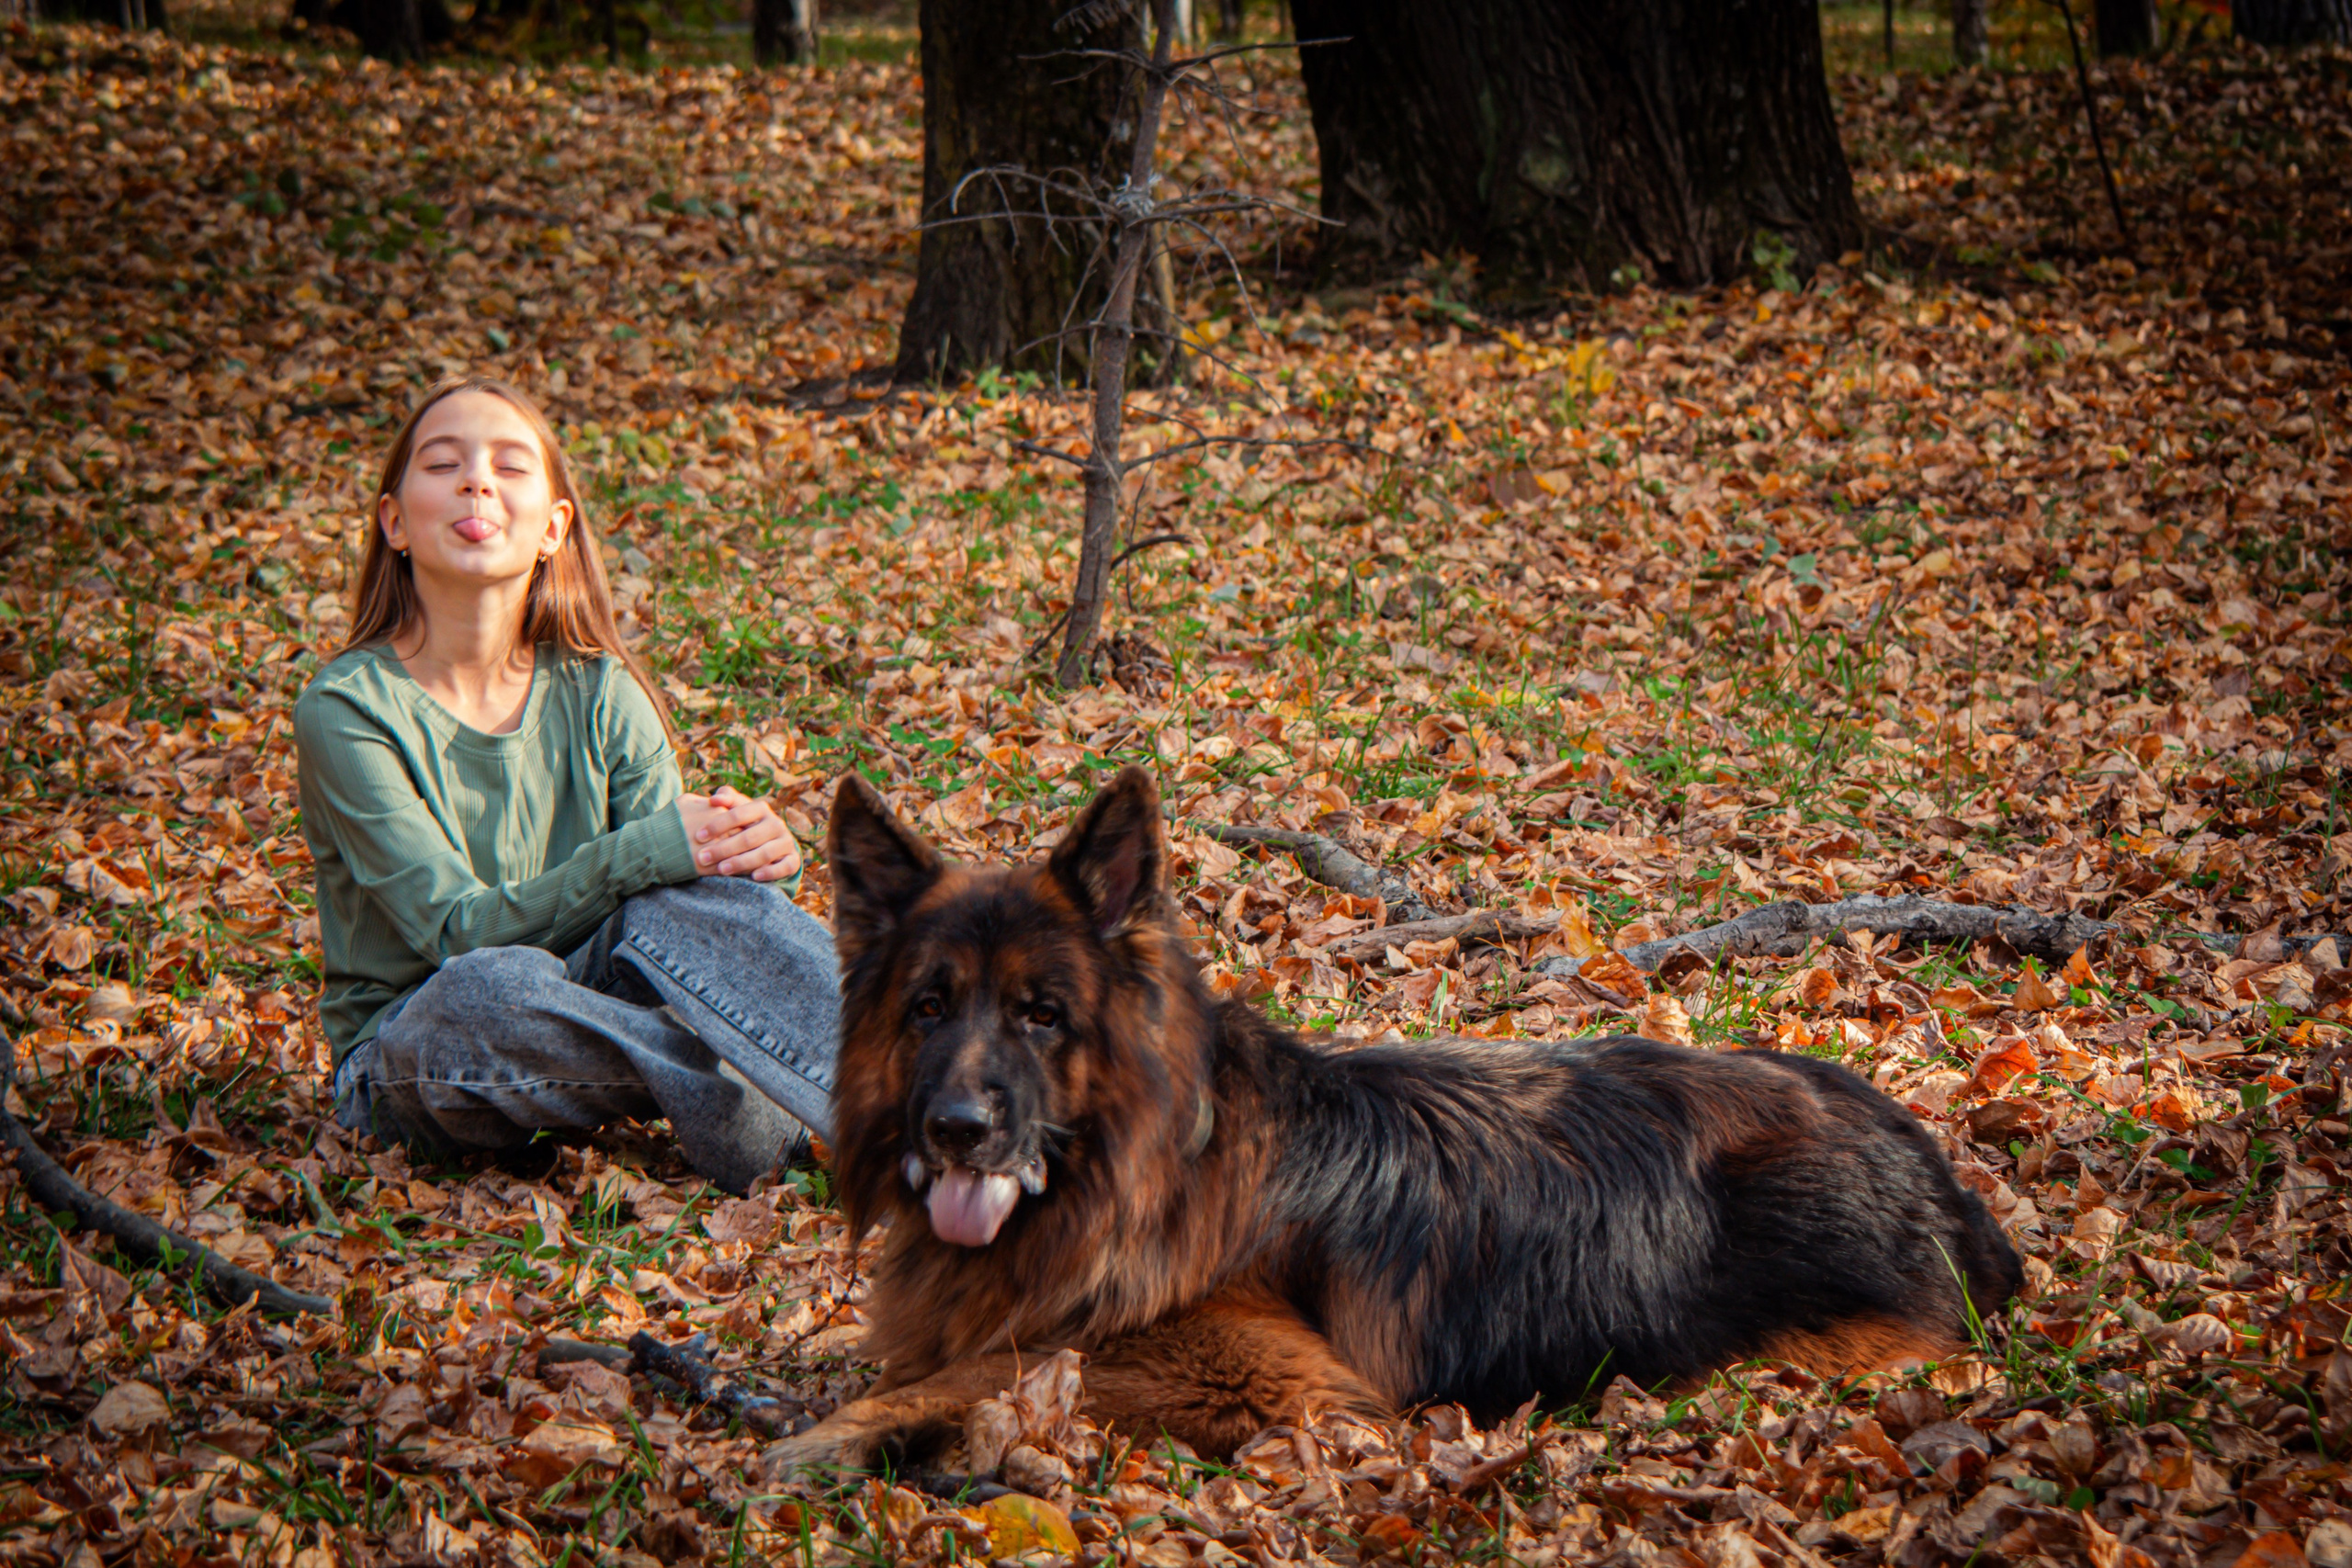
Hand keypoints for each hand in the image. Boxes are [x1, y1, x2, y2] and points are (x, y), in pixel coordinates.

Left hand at [676, 787, 803, 881]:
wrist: (772, 838)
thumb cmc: (745, 822)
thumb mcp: (737, 807)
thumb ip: (726, 799)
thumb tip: (714, 799)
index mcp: (761, 808)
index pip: (738, 814)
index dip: (717, 825)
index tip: (698, 836)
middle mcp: (776, 824)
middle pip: (749, 837)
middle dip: (724, 848)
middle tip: (702, 857)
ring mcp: (786, 842)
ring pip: (765, 854)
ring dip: (742, 862)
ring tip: (721, 869)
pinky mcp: (793, 859)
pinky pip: (786, 867)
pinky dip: (771, 872)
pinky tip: (753, 876)